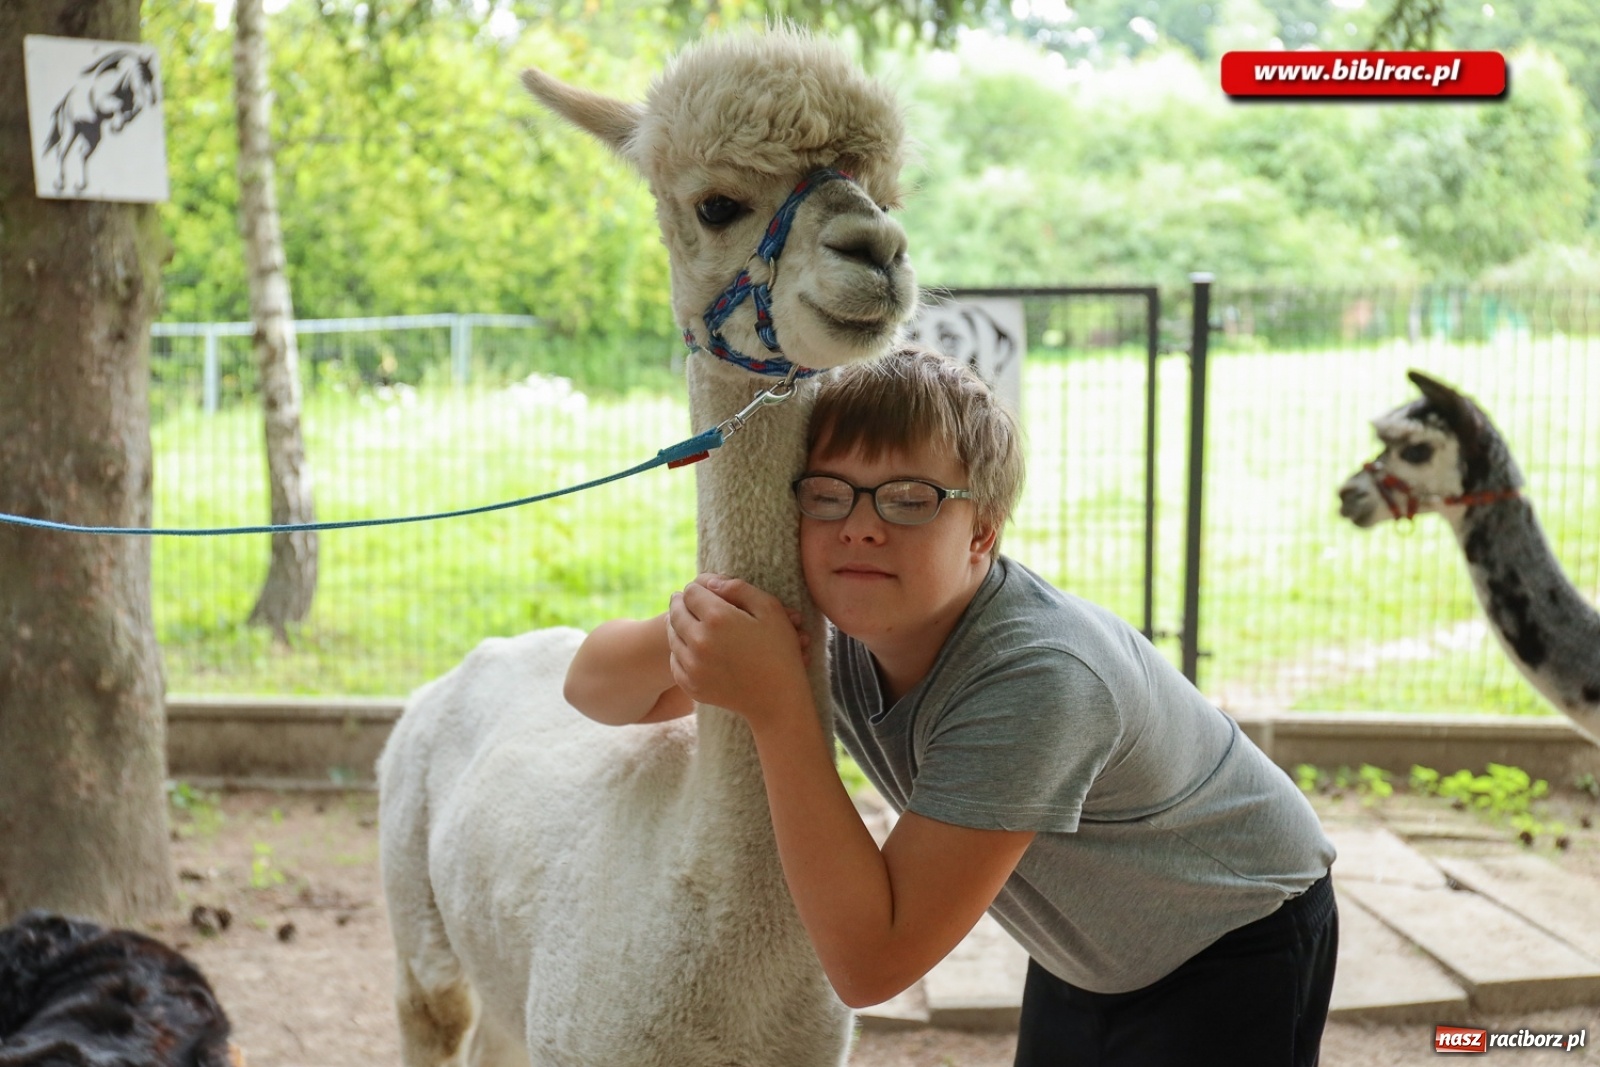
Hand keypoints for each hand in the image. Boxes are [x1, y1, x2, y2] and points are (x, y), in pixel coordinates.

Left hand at [666, 574, 811, 726]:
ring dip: (678, 625)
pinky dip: (680, 650)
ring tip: (685, 619)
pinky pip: (674, 660)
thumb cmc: (779, 650)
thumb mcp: (769, 609)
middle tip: (684, 599)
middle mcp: (699, 641)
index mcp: (717, 618)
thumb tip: (709, 582)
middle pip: (676, 611)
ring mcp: (692, 666)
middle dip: (681, 602)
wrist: (778, 699)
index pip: (691, 592)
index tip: (704, 588)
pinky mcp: (691, 685)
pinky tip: (690, 645)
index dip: (698, 586)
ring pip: (672, 635)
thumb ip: (738, 588)